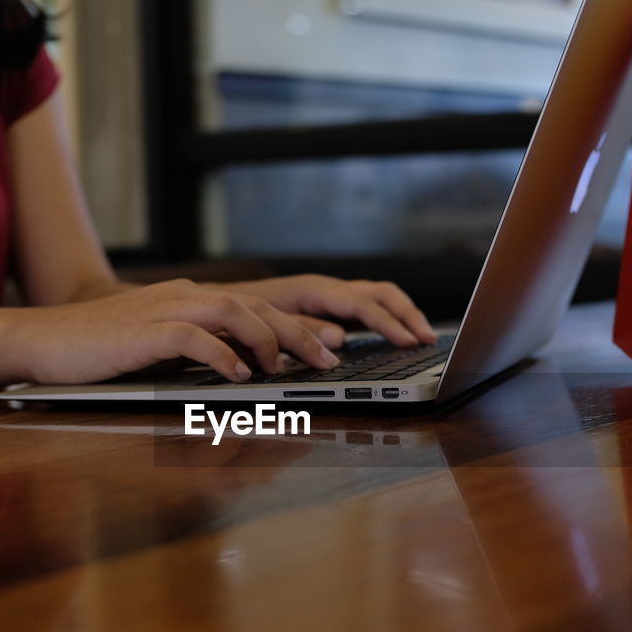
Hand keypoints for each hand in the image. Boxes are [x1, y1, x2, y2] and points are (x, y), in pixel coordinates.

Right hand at [11, 279, 340, 384]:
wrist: (41, 341)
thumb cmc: (99, 351)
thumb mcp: (158, 349)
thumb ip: (198, 352)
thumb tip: (242, 374)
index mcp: (190, 299)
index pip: (256, 305)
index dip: (296, 325)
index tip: (328, 349)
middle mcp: (183, 296)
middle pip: (255, 304)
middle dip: (297, 332)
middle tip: (327, 360)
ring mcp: (163, 309)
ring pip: (233, 311)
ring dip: (266, 340)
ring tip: (285, 369)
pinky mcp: (142, 332)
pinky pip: (193, 337)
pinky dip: (222, 356)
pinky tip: (239, 376)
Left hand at [220, 275, 437, 348]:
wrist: (205, 306)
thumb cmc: (231, 316)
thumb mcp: (260, 325)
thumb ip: (301, 331)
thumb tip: (340, 339)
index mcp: (310, 290)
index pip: (361, 303)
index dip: (387, 323)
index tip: (408, 342)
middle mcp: (321, 288)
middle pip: (378, 293)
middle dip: (406, 315)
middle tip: (426, 340)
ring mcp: (324, 295)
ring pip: (375, 296)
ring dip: (400, 314)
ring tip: (420, 338)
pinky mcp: (322, 306)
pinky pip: (363, 305)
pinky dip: (384, 316)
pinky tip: (392, 335)